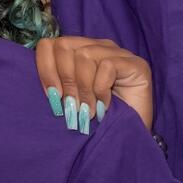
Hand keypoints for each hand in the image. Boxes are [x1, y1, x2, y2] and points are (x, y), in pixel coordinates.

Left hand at [36, 37, 153, 134]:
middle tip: (74, 106)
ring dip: (84, 88)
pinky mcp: (136, 64)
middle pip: (64, 46)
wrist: (130, 137)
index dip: (45, 70)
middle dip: (65, 80)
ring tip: (90, 109)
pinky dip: (101, 89)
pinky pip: (107, 66)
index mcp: (80, 52)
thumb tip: (47, 87)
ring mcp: (119, 53)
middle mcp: (98, 47)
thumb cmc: (99, 120)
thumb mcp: (72, 101)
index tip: (53, 97)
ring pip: (85, 55)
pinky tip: (106, 105)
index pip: (49, 44)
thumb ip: (59, 87)